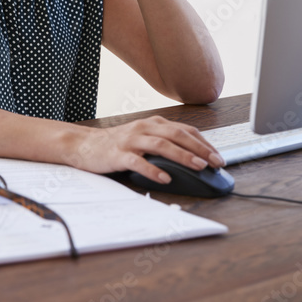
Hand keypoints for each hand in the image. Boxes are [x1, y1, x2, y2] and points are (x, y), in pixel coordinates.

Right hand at [65, 116, 224, 184]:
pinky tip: (164, 178)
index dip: (204, 143)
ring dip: (182, 155)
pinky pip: (138, 161)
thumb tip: (193, 157)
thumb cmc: (117, 143)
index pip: (185, 130)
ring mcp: (131, 140)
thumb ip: (164, 142)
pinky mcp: (118, 154)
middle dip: (200, 149)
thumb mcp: (143, 137)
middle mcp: (144, 128)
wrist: (84, 144)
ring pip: (161, 145)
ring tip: (198, 167)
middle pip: (177, 135)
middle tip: (216, 162)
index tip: (218, 156)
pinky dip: (152, 169)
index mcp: (153, 123)